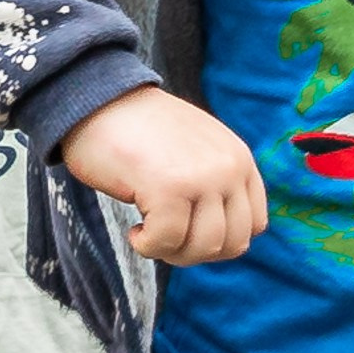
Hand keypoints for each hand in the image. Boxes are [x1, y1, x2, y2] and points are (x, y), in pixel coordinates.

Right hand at [60, 84, 267, 264]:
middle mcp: (228, 168)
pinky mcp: (168, 188)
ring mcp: (201, 178)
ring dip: (171, 251)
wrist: (99, 100)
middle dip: (195, 252)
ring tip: (149, 231)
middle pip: (233, 243)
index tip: (188, 230)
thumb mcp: (196, 152)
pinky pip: (165, 242)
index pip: (254, 224)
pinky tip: (134, 229)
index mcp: (239, 159)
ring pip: (203, 248)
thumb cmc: (140, 131)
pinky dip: (146, 246)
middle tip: (165, 236)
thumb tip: (220, 243)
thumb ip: (216, 184)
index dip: (221, 239)